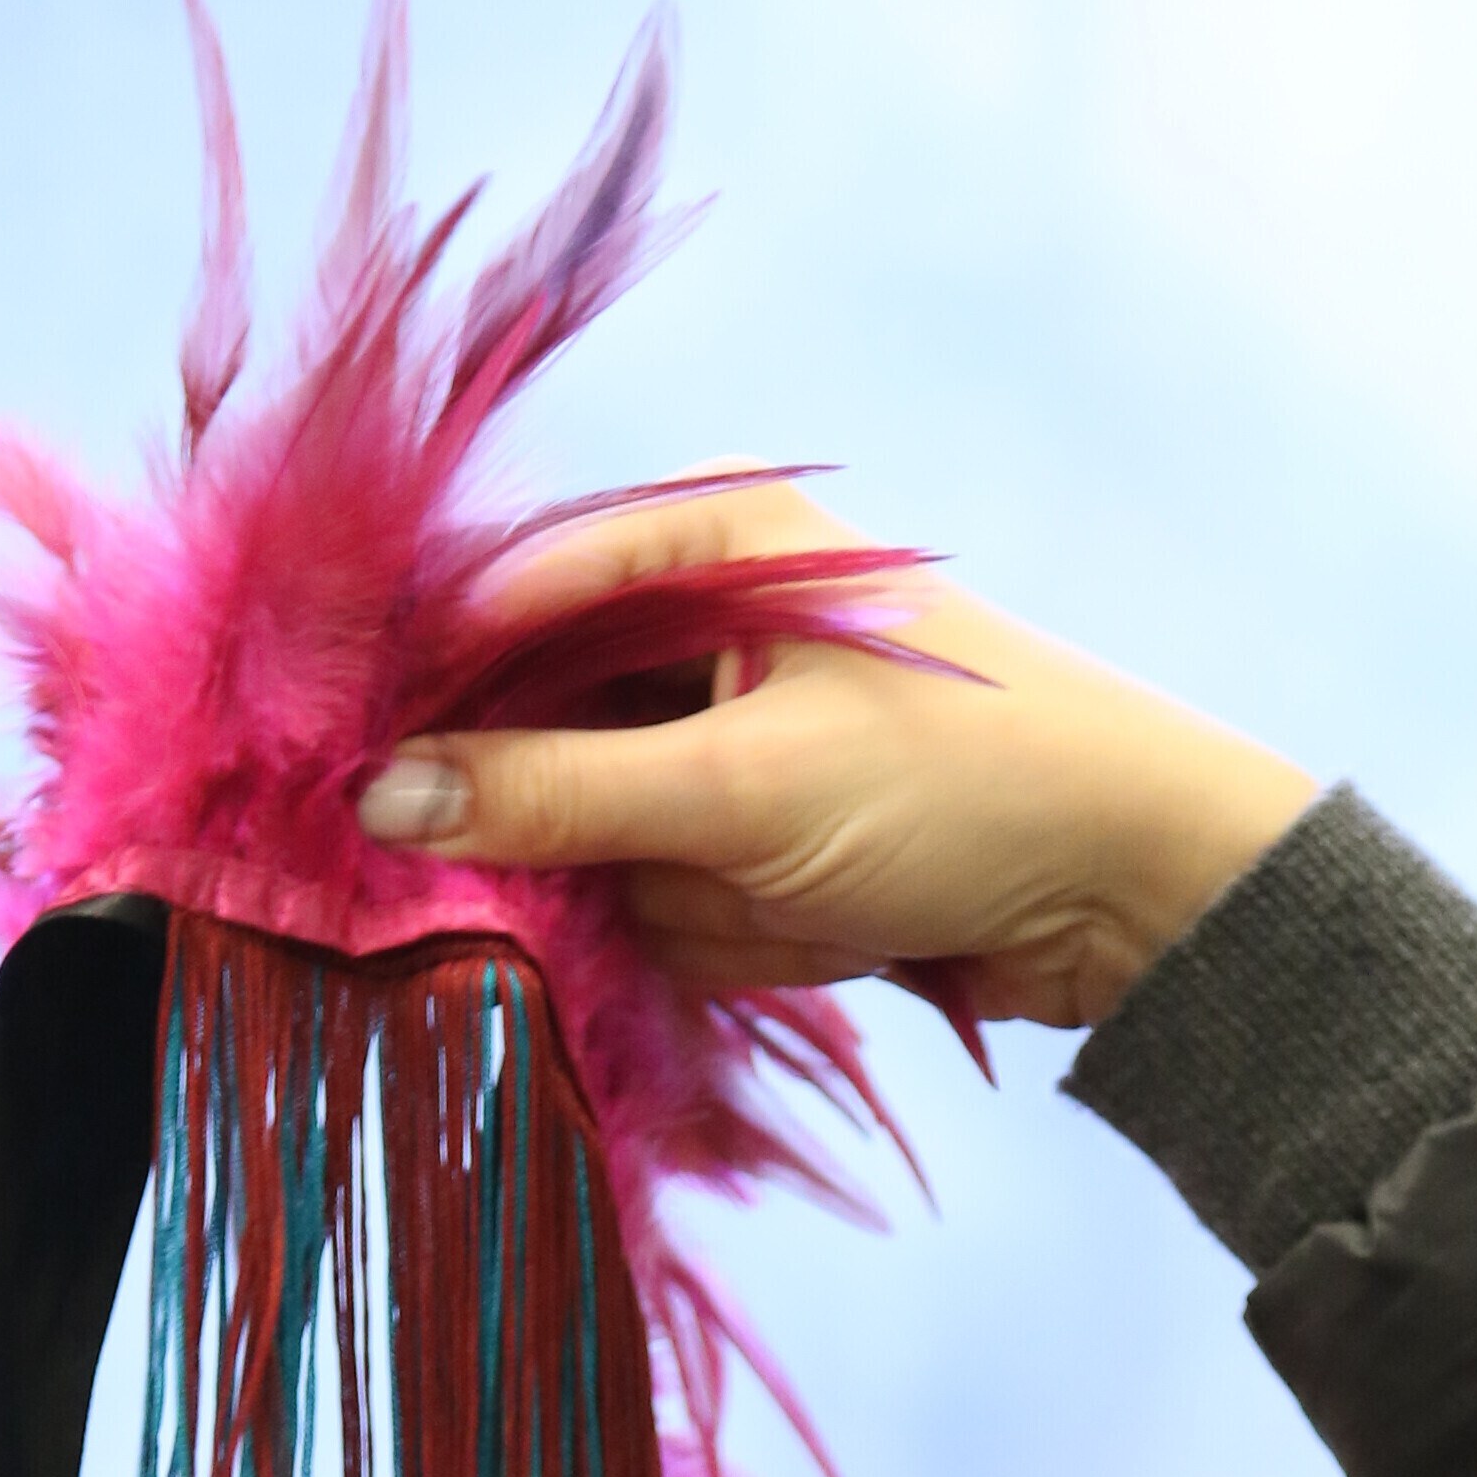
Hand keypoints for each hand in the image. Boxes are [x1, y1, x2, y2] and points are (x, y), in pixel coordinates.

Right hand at [363, 479, 1318, 1027]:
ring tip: (791, 900)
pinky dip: (722, 932)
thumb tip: (383, 797)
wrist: (1132, 891)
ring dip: (672, 897)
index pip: (502, 602)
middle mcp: (706, 622)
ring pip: (598, 834)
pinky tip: (812, 932)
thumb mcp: (744, 791)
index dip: (419, 695)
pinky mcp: (757, 833)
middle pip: (534, 730)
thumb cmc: (964, 793)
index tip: (343, 786)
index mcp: (706, 545)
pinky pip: (671, 895)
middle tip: (614, 879)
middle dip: (568, 827)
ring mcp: (730, 734)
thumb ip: (558, 794)